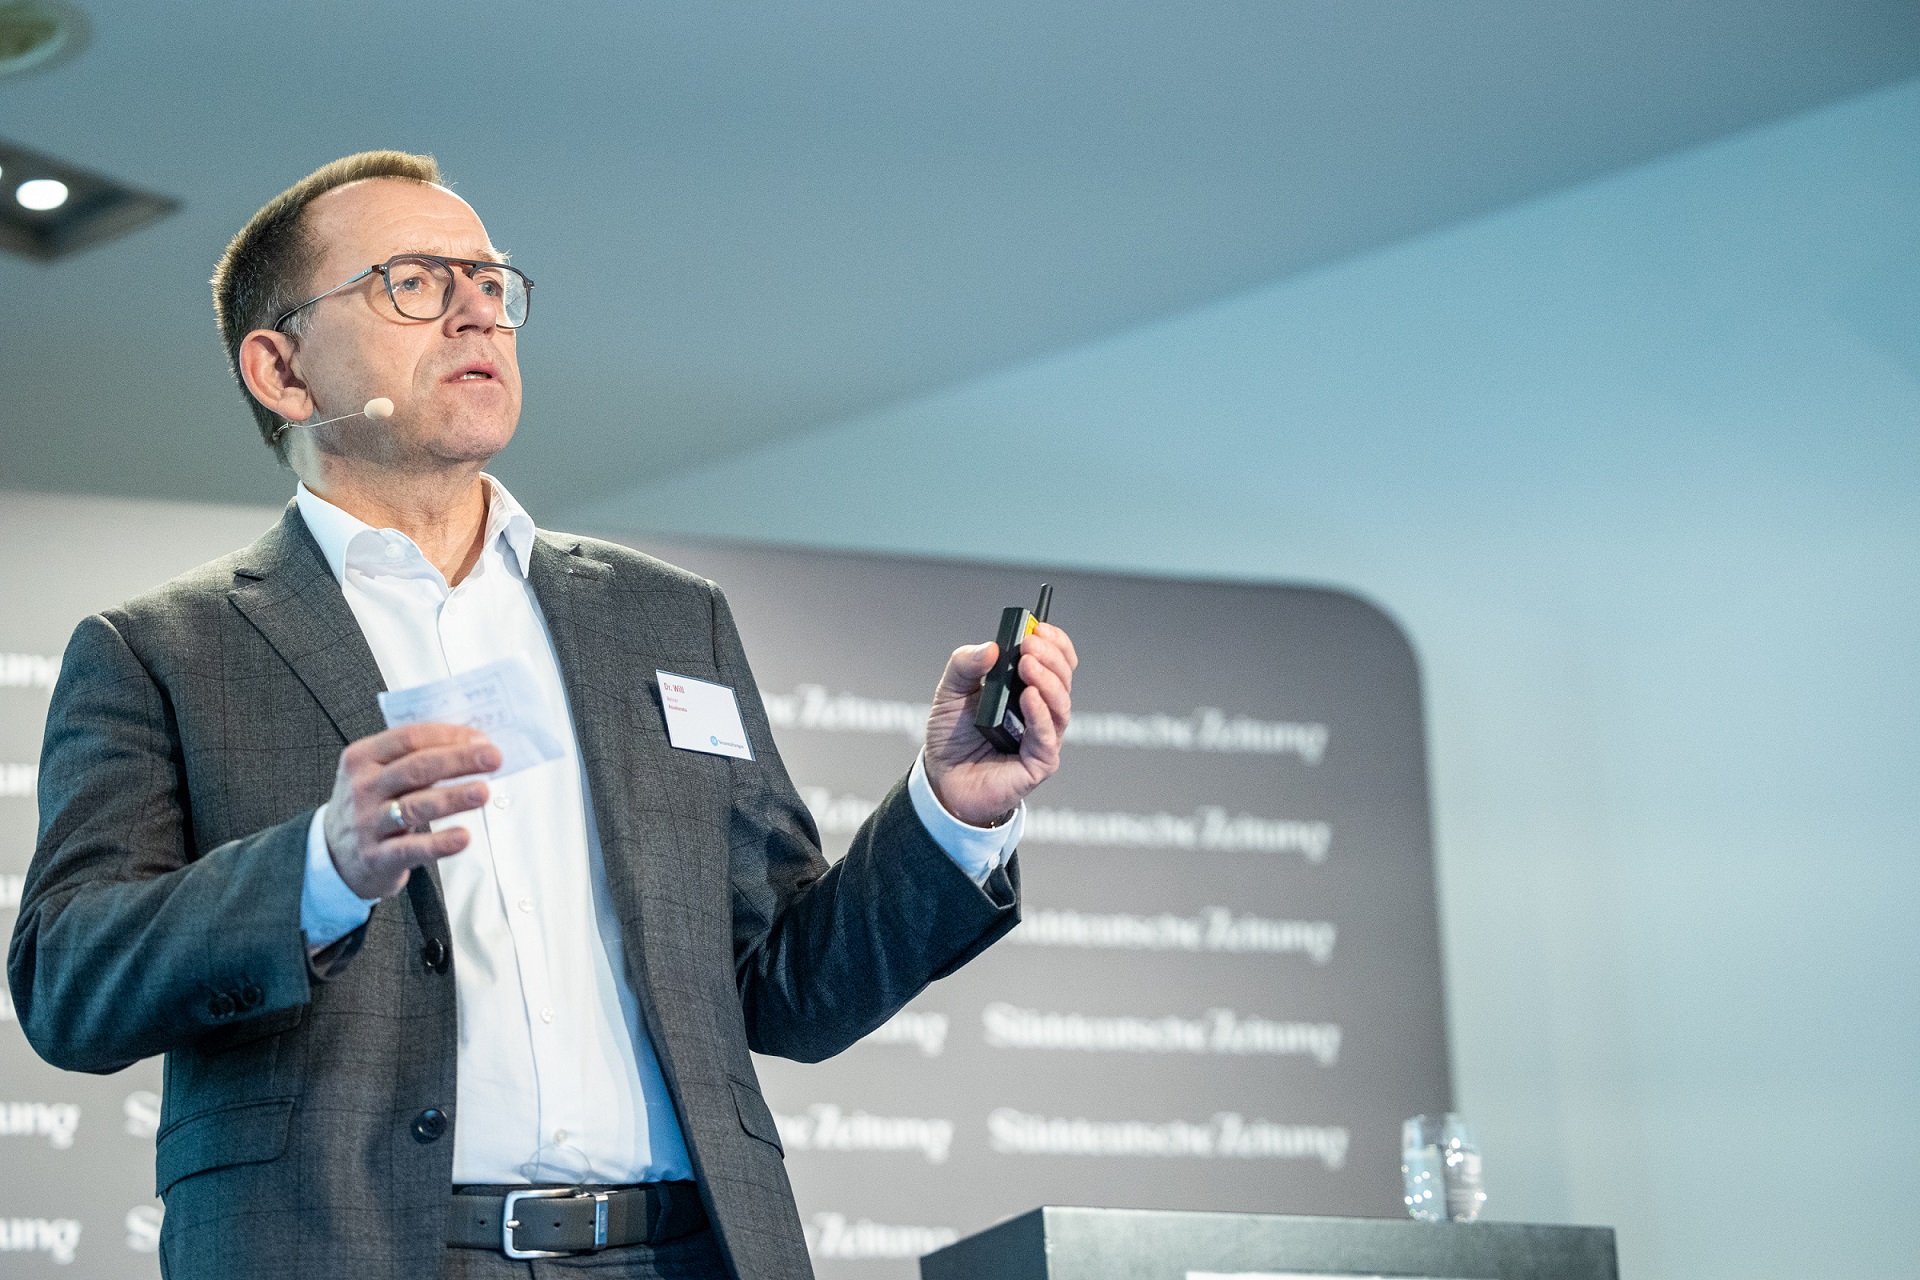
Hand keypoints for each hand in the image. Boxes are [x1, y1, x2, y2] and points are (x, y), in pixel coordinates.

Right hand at [322, 723, 499, 899]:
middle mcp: (363, 787)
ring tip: (482, 792)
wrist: (334, 856)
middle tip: (493, 758)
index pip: (409, 738)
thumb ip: (414, 758)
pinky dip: (439, 843)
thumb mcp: (377, 775)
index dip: (449, 736)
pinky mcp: (376, 856)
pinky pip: (412, 848)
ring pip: (416, 806)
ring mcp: (367, 823)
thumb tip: (472, 746)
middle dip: (459, 761)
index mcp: (363, 757)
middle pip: (417, 768)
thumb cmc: (369, 807)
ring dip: (453, 798)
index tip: (481, 740)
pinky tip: (463, 837)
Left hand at [923, 622, 1077, 825]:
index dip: (1054, 642)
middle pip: (1063, 679)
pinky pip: (1047, 735)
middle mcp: (1039, 711)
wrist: (942, 780)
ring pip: (1061, 705)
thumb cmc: (951, 737)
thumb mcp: (950, 691)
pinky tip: (1028, 697)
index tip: (1038, 628)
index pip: (1055, 661)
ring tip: (1028, 664)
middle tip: (1030, 644)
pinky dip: (1040, 714)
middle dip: (1050, 656)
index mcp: (1026, 690)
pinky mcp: (1039, 762)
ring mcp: (1042, 737)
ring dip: (1048, 681)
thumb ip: (965, 665)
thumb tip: (991, 647)